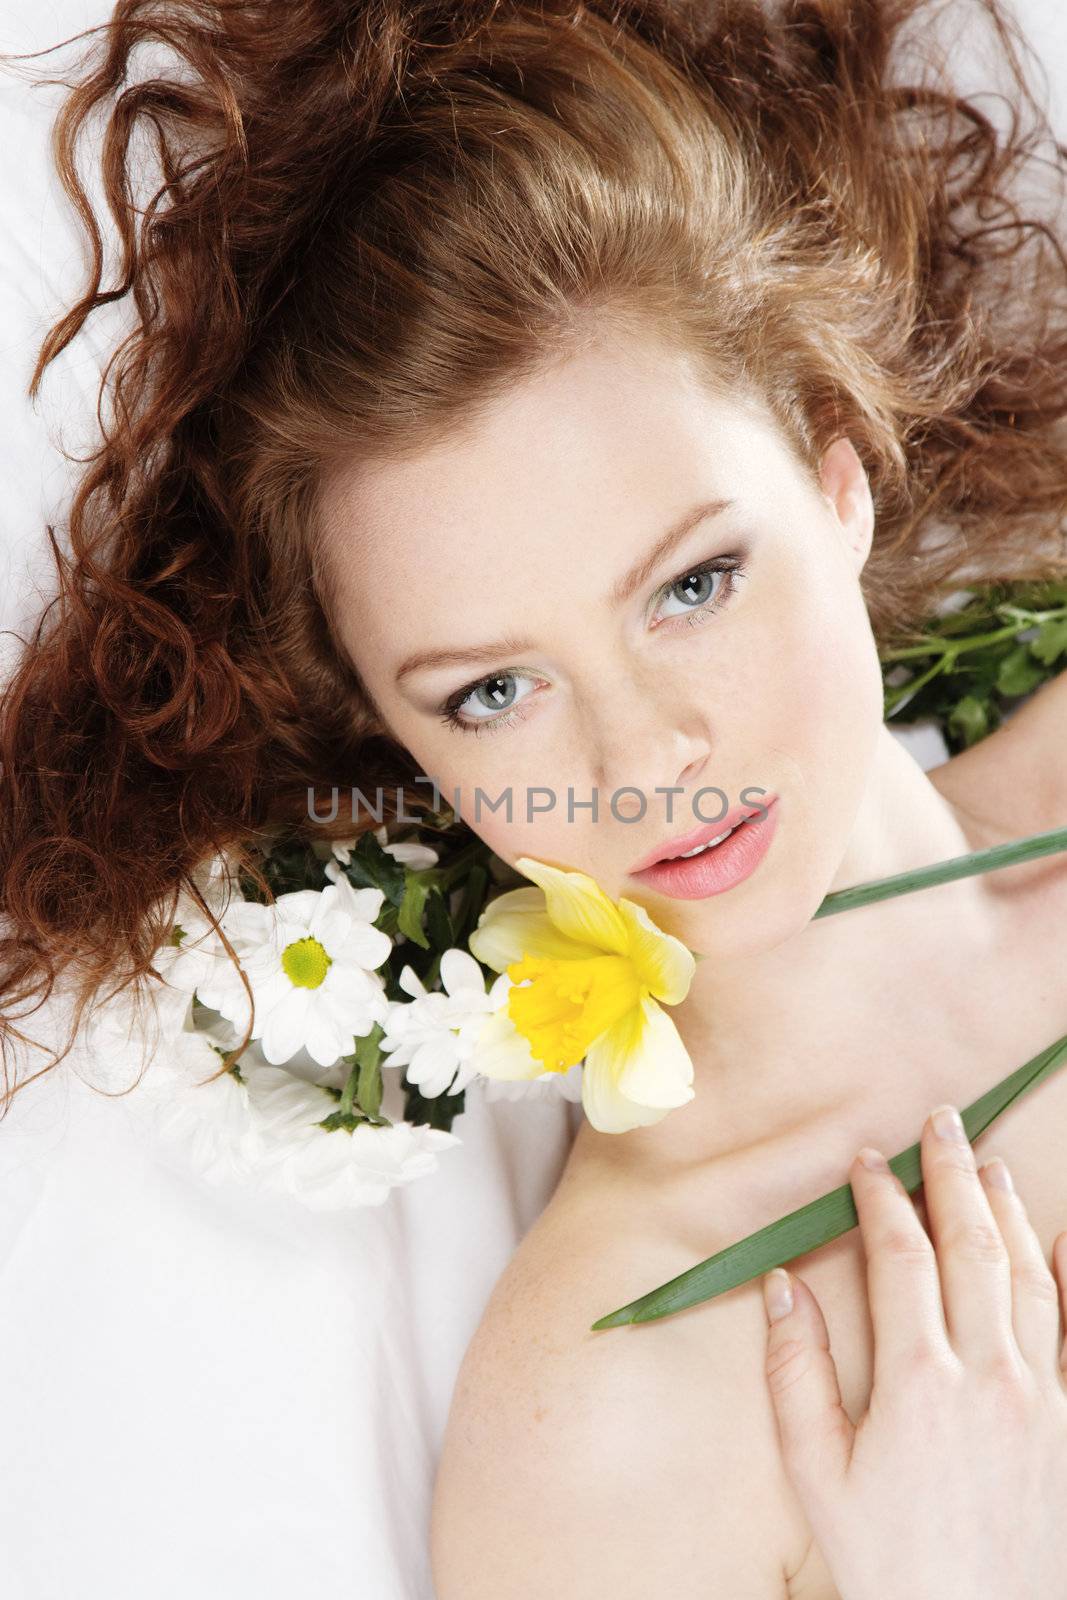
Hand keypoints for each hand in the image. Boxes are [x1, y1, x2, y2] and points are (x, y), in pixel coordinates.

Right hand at [761, 1104, 1066, 1599]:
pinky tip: (1061, 1239)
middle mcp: (990, 1372)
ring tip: (991, 1163)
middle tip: (943, 1121)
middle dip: (954, 1172)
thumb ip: (796, 1375)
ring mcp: (1044, 1395)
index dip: (884, 1196)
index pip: (901, 1253)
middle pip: (973, 1244)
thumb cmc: (893, 1559)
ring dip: (1009, 1209)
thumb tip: (783, 1287)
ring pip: (1031, 1274)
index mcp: (919, 1379)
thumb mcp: (819, 1475)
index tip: (869, 1161)